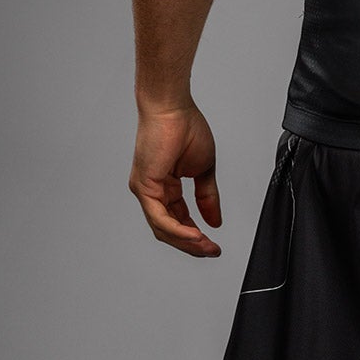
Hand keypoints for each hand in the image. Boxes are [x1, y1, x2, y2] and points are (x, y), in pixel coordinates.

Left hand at [129, 98, 222, 255]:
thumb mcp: (204, 169)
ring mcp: (145, 191)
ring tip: (205, 246)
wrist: (173, 108)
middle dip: (192, 244)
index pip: (179, 219)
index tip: (213, 244)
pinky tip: (194, 234)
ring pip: (163, 228)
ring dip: (186, 241)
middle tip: (211, 251)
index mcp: (165, 186)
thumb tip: (215, 220)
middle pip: (169, 229)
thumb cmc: (185, 127)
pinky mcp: (144, 187)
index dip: (196, 234)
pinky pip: (159, 217)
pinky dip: (177, 229)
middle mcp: (152, 191)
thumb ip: (207, 196)